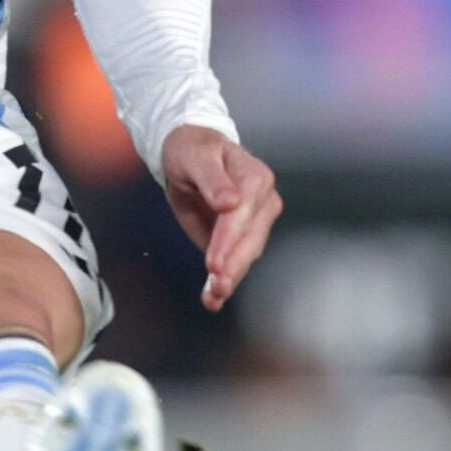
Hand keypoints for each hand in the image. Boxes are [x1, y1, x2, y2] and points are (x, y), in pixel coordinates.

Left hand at [159, 124, 281, 312]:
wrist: (188, 154)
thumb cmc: (192, 150)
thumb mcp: (195, 157)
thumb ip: (212, 179)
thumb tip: (231, 202)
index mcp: (255, 178)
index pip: (243, 213)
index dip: (228, 239)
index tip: (213, 262)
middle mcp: (263, 202)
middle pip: (251, 239)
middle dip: (234, 265)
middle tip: (216, 287)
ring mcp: (255, 221)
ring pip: (247, 255)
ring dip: (231, 278)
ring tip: (213, 297)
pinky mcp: (241, 237)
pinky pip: (236, 260)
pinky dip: (225, 280)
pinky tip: (213, 299)